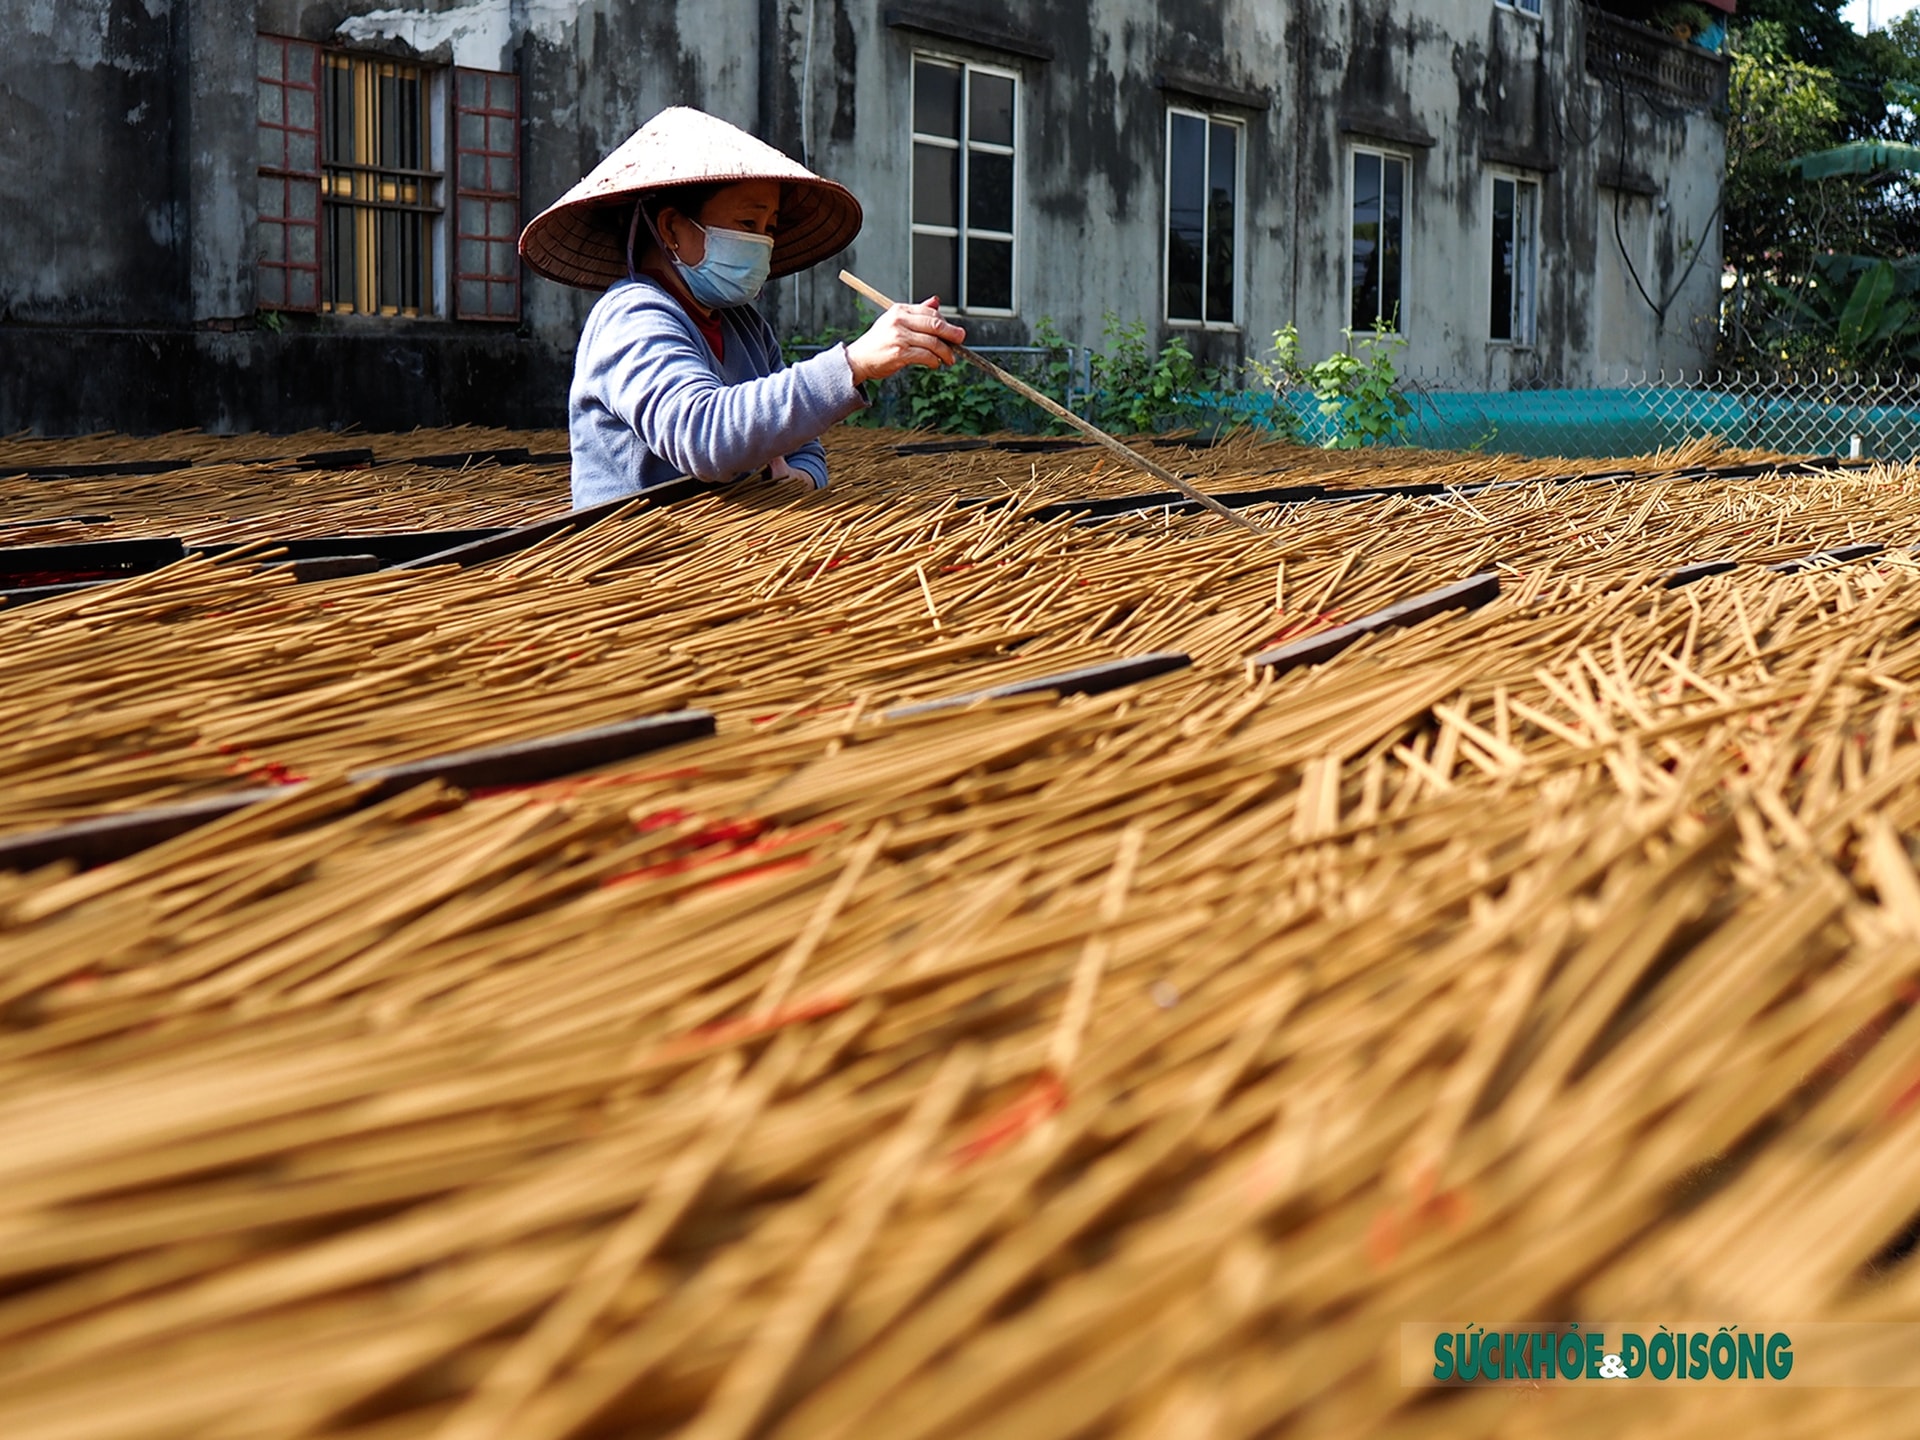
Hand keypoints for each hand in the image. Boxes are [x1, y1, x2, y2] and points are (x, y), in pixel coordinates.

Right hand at [844, 298, 966, 384]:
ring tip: (949, 359)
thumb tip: (936, 301)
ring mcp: (899, 337)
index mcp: (899, 310)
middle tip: (960, 340)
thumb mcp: (896, 322)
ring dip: (945, 352)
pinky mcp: (899, 353)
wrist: (859, 359)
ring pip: (933, 343)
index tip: (953, 332)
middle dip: (952, 334)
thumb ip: (917, 313)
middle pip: (935, 325)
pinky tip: (935, 364)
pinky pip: (926, 356)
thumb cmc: (880, 342)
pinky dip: (934, 361)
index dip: (946, 323)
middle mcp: (899, 320)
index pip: (930, 313)